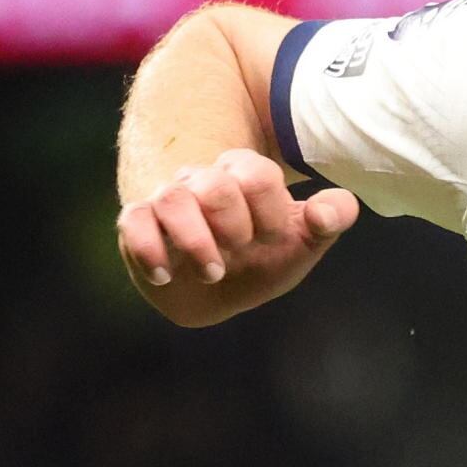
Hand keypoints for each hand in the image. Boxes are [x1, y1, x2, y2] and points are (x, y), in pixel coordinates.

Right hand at [117, 149, 356, 324]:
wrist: (212, 292)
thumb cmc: (258, 259)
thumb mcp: (298, 244)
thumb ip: (326, 222)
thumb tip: (334, 210)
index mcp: (242, 177)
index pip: (255, 175)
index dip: (269, 212)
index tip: (270, 238)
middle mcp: (202, 183)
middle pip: (214, 185)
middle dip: (234, 226)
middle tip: (239, 252)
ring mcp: (167, 203)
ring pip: (172, 200)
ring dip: (196, 241)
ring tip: (213, 272)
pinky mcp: (138, 228)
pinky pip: (132, 223)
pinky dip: (149, 250)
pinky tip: (166, 275)